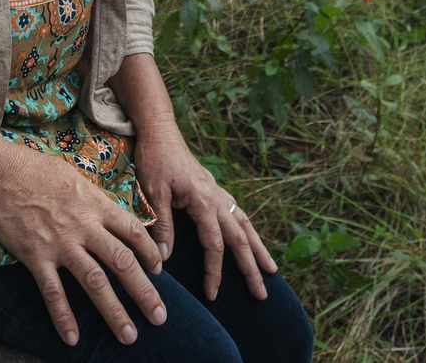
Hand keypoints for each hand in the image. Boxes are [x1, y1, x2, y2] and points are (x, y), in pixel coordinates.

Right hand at [0, 142, 168, 346]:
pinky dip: (63, 316)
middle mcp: (84, 226)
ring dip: (114, 312)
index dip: (150, 254)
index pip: (133, 232)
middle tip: (159, 317)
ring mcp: (60, 243)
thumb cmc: (35, 169)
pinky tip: (72, 338)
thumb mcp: (74, 177)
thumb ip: (94, 200)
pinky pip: (53, 292)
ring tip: (129, 336)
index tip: (158, 271)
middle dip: (144, 293)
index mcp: (95, 204)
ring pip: (95, 282)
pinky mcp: (35, 256)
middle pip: (122, 263)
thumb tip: (112, 214)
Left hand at [131, 126, 277, 301]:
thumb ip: (162, 225)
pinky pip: (237, 213)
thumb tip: (165, 260)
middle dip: (251, 268)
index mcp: (204, 201)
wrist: (160, 131)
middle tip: (262, 294)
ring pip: (244, 225)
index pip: (215, 245)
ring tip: (272, 270)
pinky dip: (247, 229)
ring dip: (258, 248)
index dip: (215, 271)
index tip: (212, 293)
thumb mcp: (153, 193)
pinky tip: (250, 238)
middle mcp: (217, 198)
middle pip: (240, 238)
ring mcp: (218, 193)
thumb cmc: (155, 160)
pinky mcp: (214, 189)